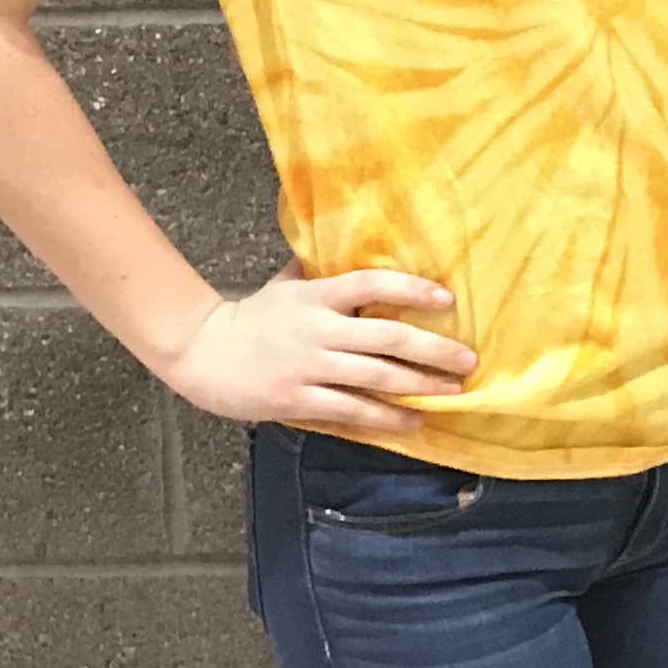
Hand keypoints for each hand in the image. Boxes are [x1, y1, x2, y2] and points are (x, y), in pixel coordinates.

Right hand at [152, 265, 477, 431]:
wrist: (199, 350)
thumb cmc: (249, 317)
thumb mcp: (285, 286)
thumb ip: (319, 273)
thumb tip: (353, 247)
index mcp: (316, 296)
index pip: (372, 284)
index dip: (412, 290)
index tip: (447, 300)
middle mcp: (318, 329)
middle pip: (388, 337)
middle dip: (435, 350)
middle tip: (468, 360)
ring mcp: (309, 365)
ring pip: (377, 376)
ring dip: (421, 385)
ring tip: (453, 391)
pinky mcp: (297, 398)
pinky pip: (352, 410)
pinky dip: (387, 416)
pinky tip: (413, 420)